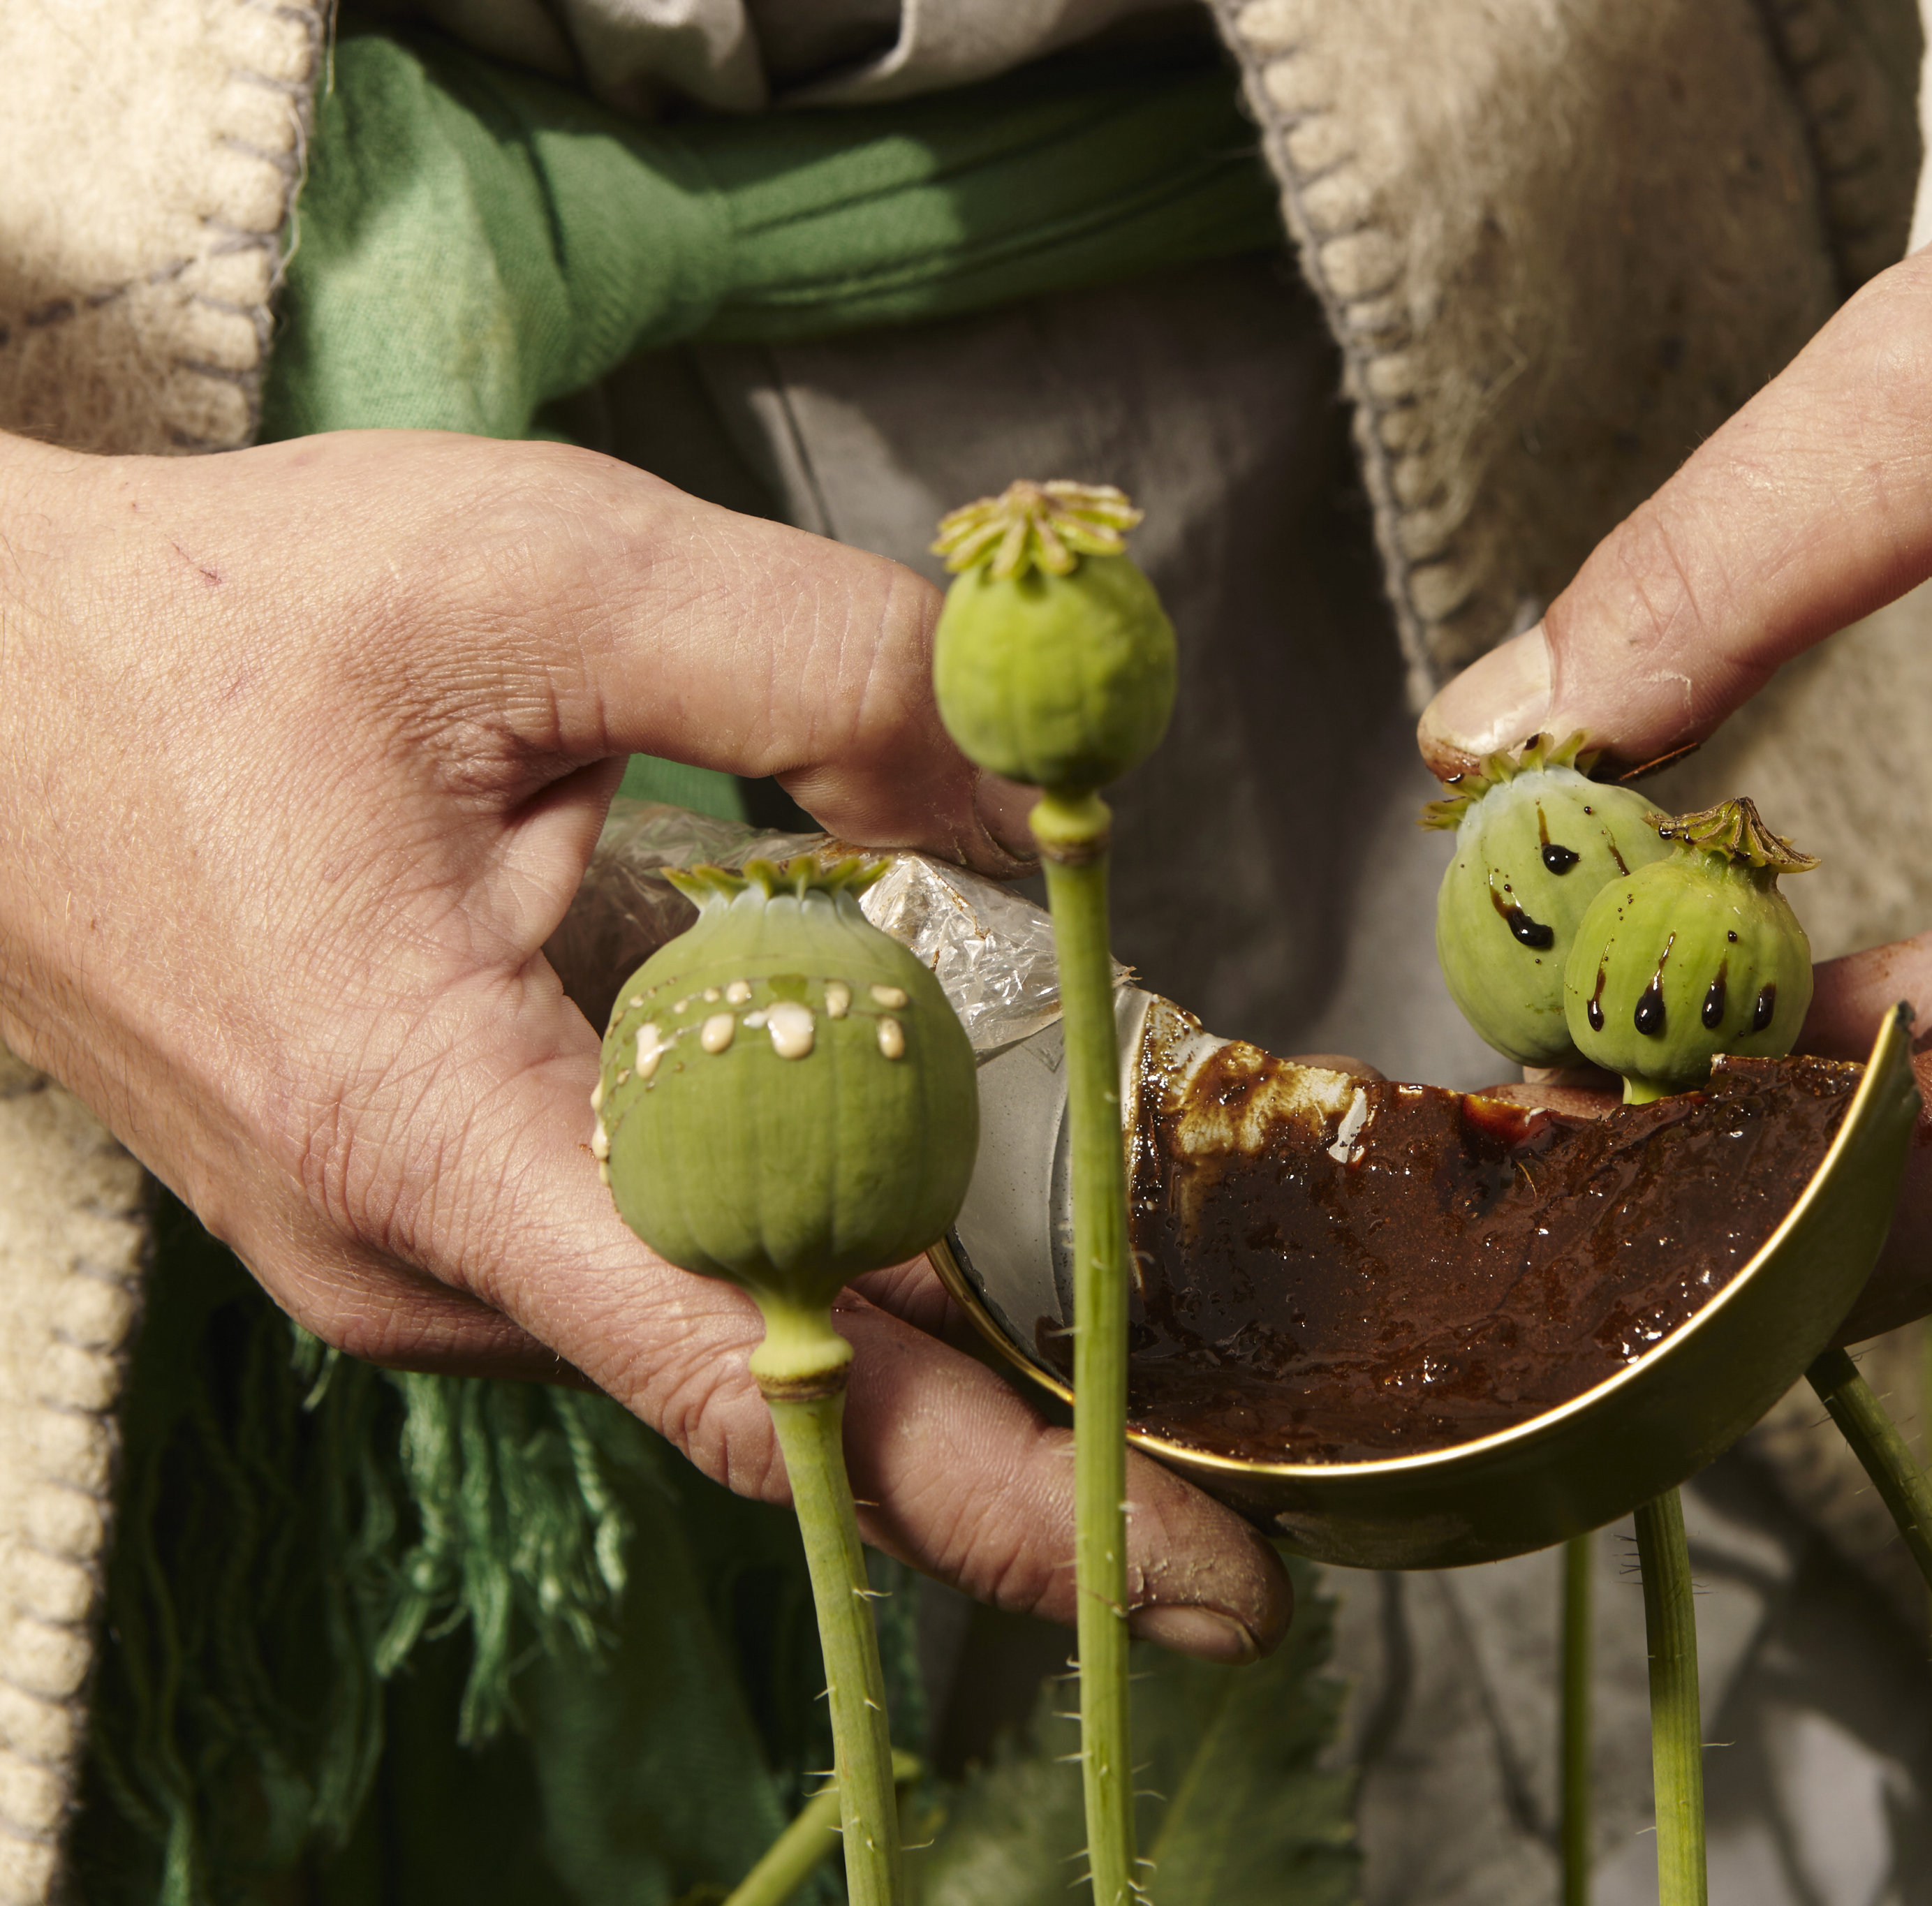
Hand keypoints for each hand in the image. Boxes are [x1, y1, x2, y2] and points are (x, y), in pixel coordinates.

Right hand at [0, 428, 1284, 1658]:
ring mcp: (414, 1260)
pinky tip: (911, 1126)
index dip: (1007, 1499)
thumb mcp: (540, 571)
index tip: (1213, 1583)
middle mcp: (421, 1260)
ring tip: (1109, 1212)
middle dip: (1030, 1389)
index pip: (767, 1382)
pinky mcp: (423, 1216)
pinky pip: (660, 1249)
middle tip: (1253, 1389)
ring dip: (921, 1271)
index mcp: (429, 1133)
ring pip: (735, 1305)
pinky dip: (807, 1212)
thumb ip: (820, 667)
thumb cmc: (222, 628)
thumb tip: (1033, 805)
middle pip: (791, 1371)